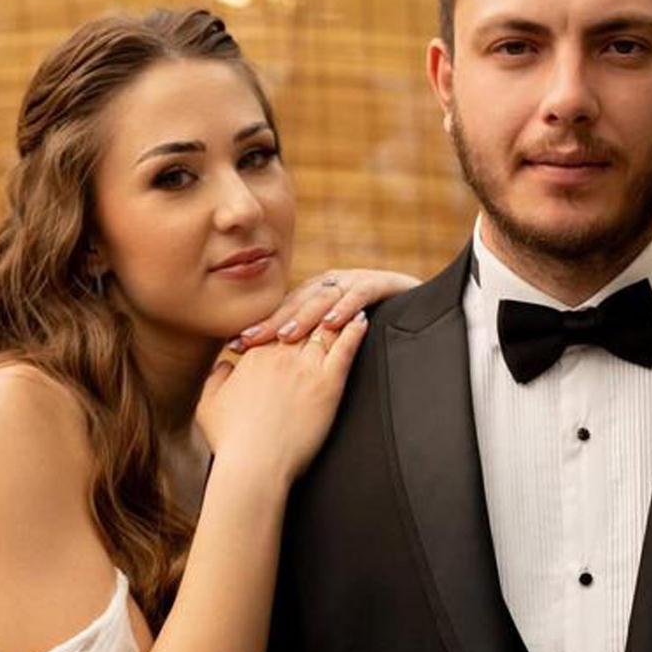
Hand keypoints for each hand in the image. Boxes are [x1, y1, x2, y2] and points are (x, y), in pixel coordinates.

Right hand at [196, 314, 367, 482]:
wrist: (254, 465)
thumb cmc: (231, 440)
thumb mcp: (210, 404)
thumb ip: (216, 378)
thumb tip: (224, 364)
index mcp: (256, 355)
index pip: (279, 323)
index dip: (292, 314)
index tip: (303, 308)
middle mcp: (281, 354)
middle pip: (305, 320)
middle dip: (318, 306)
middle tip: (332, 293)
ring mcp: (306, 368)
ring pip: (326, 329)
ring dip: (339, 312)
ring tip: (352, 300)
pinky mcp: (328, 385)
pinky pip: (345, 348)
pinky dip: (355, 330)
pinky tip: (363, 318)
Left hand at [230, 267, 419, 348]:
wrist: (418, 311)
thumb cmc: (369, 333)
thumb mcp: (331, 340)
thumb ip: (303, 348)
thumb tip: (265, 369)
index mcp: (313, 297)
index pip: (280, 313)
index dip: (257, 328)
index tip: (233, 347)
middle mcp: (329, 285)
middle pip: (294, 304)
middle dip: (271, 323)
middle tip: (249, 341)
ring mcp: (353, 282)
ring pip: (322, 298)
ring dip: (304, 316)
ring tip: (286, 335)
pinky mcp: (380, 283)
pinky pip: (359, 294)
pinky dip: (345, 308)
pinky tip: (332, 323)